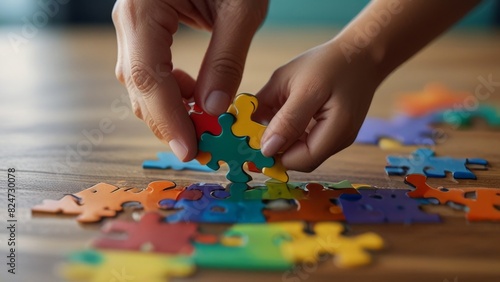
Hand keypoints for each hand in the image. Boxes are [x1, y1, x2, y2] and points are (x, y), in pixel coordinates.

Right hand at [112, 0, 267, 159]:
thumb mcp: (241, 9)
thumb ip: (227, 59)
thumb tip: (215, 109)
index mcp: (143, 8)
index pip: (147, 77)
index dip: (167, 119)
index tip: (190, 150)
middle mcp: (129, 18)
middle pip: (138, 86)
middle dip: (168, 121)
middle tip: (202, 148)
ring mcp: (133, 24)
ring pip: (141, 83)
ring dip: (171, 110)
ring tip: (205, 125)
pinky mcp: (145, 29)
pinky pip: (149, 70)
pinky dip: (172, 92)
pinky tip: (197, 97)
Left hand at [255, 39, 382, 171]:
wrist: (362, 53)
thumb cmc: (328, 63)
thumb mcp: (297, 83)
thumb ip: (282, 118)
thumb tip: (265, 149)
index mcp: (335, 129)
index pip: (298, 161)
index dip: (272, 155)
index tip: (249, 140)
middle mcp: (340, 141)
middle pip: (300, 160)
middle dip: (276, 148)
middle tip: (254, 129)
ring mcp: (339, 139)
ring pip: (303, 152)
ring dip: (283, 142)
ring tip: (269, 119)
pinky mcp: (336, 133)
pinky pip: (309, 143)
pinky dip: (293, 135)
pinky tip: (285, 116)